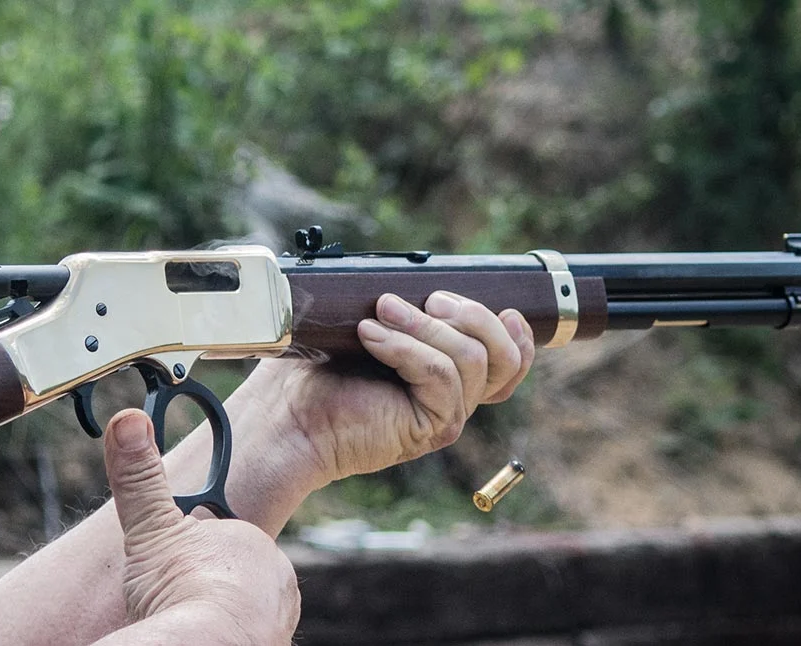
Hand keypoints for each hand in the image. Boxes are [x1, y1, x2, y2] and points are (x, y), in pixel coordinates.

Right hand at [100, 410, 298, 644]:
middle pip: (236, 584)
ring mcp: (278, 625)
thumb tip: (127, 420)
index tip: (171, 569)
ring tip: (183, 621)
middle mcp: (279, 586)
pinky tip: (199, 639)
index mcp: (256, 547)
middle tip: (175, 599)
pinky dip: (223, 639)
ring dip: (216, 620)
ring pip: (244, 616)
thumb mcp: (151, 528)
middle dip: (205, 591)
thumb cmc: (180, 588)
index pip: (226, 547)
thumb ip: (141, 480)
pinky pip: (245, 640)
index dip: (193, 558)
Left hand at [233, 291, 535, 485]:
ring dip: (426, 324)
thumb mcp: (360, 329)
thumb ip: (394, 311)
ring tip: (381, 310)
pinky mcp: (428, 427)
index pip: (507, 363)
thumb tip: (407, 277)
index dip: (517, 336)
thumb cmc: (310, 377)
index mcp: (443, 379)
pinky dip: (405, 347)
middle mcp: (451, 400)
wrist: (282, 423)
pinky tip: (369, 335)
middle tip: (428, 298)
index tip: (506, 307)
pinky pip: (439, 374)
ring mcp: (443, 416)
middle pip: (503, 356)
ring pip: (472, 358)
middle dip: (471, 313)